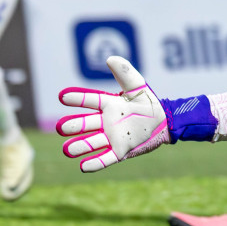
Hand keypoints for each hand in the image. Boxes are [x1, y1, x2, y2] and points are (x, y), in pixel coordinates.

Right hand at [56, 56, 169, 172]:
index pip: (90, 101)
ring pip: (91, 143)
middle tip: (61, 127)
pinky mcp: (120, 152)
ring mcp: (112, 138)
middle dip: (73, 126)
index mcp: (108, 105)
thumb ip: (125, 73)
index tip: (62, 96)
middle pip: (85, 124)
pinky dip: (94, 163)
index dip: (77, 98)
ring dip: (79, 146)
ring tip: (67, 149)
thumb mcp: (138, 86)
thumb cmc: (149, 103)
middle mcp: (106, 122)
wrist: (165, 121)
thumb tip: (110, 58)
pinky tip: (83, 166)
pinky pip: (105, 159)